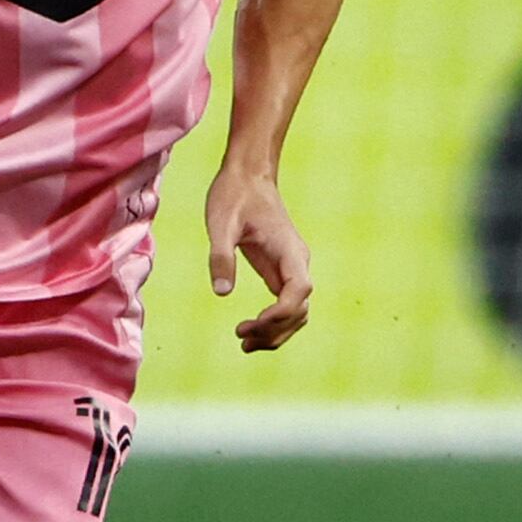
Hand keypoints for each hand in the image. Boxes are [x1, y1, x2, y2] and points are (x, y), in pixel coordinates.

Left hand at [205, 161, 311, 352]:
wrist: (247, 176)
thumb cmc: (233, 195)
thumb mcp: (220, 223)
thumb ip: (221, 256)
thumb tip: (221, 293)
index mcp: (288, 250)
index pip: (299, 291)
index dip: (280, 313)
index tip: (252, 324)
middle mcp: (296, 262)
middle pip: (300, 309)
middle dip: (275, 330)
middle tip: (241, 339)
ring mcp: (291, 268)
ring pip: (297, 311)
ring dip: (277, 332)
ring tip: (245, 345)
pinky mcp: (280, 271)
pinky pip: (286, 305)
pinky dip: (274, 323)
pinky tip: (252, 333)